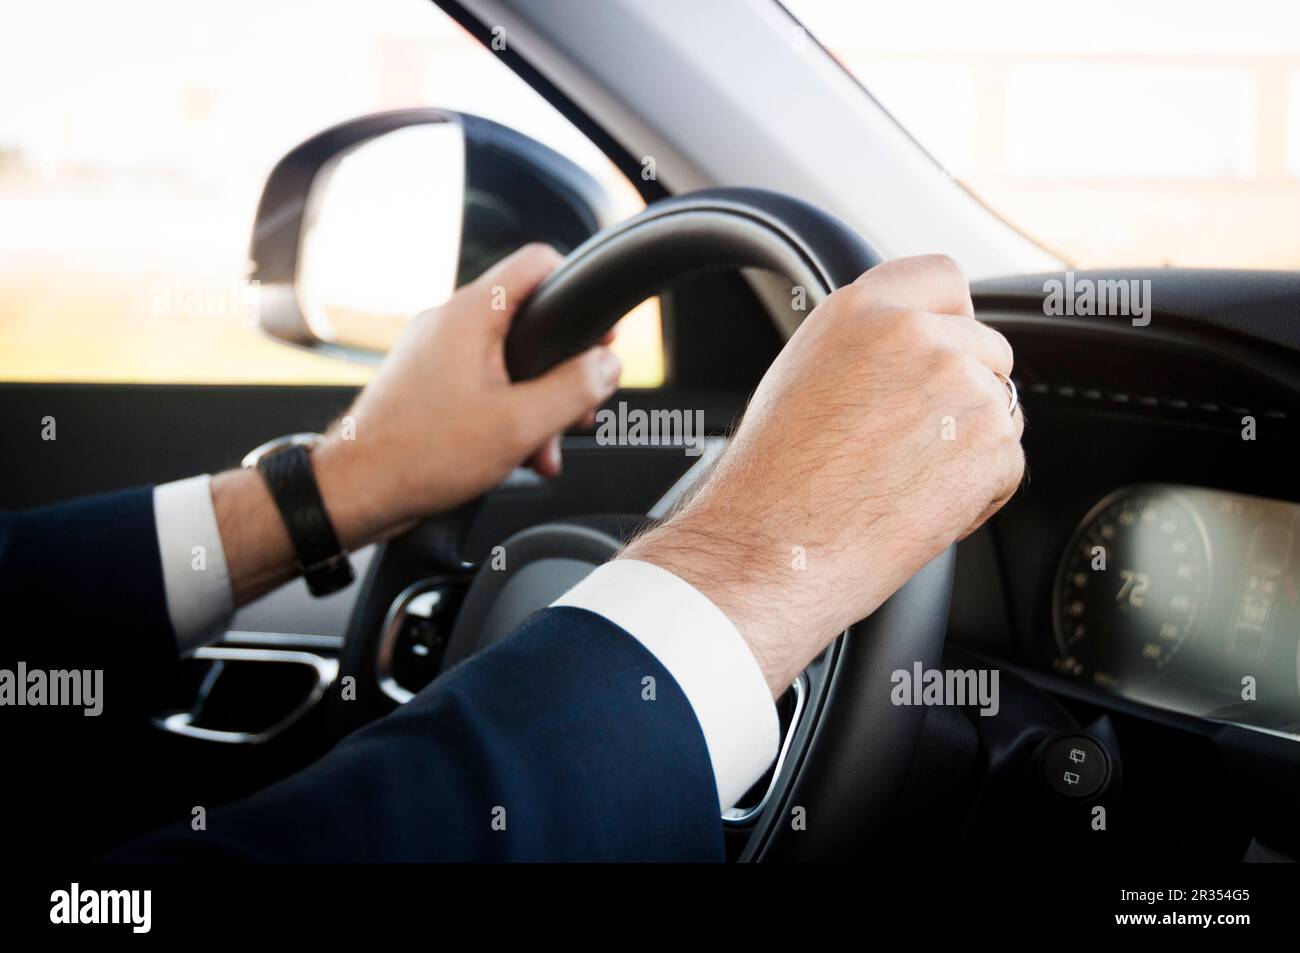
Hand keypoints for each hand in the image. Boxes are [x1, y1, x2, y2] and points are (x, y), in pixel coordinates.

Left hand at [314, 243, 622, 546]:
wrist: (356, 491)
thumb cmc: (422, 455)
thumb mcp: (521, 424)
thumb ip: (575, 388)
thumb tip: (607, 365)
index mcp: (470, 314)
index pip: (538, 262)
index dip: (578, 288)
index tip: (597, 330)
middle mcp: (448, 323)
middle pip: (529, 322)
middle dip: (563, 370)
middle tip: (579, 408)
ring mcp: (433, 352)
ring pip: (508, 361)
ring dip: (537, 403)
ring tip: (545, 448)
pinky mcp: (425, 382)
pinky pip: (482, 384)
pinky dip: (506, 413)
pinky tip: (517, 455)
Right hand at [620, 255, 1023, 694]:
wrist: (773, 549)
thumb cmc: (771, 479)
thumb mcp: (803, 374)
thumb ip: (866, 345)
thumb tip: (915, 346)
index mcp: (863, 309)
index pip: (943, 278)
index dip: (951, 317)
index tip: (945, 347)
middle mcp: (918, 335)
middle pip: (986, 349)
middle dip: (965, 392)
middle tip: (914, 442)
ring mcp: (962, 387)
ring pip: (1000, 409)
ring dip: (970, 445)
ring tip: (903, 481)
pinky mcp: (991, 445)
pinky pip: (1007, 465)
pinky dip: (978, 493)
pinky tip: (917, 508)